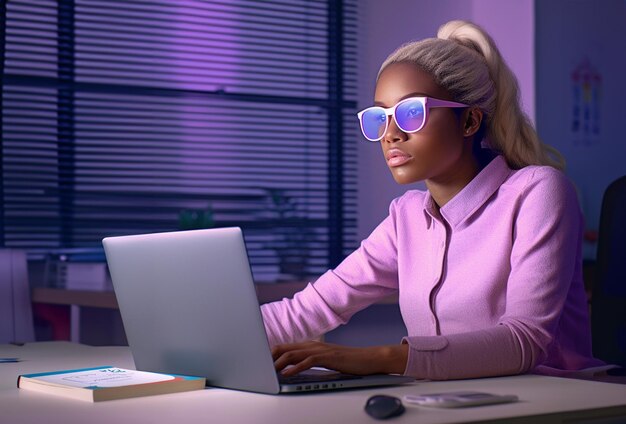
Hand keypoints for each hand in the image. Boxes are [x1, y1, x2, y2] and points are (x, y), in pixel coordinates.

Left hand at [271, 341, 408, 376]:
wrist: (368, 359)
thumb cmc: (347, 361)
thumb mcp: (324, 360)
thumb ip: (308, 361)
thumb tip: (291, 369)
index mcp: (310, 345)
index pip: (284, 347)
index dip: (270, 354)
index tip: (259, 362)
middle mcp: (312, 345)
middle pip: (284, 348)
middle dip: (269, 357)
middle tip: (258, 366)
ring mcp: (320, 350)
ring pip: (293, 354)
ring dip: (279, 363)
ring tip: (268, 371)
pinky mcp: (328, 357)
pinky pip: (308, 361)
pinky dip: (295, 367)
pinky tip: (288, 373)